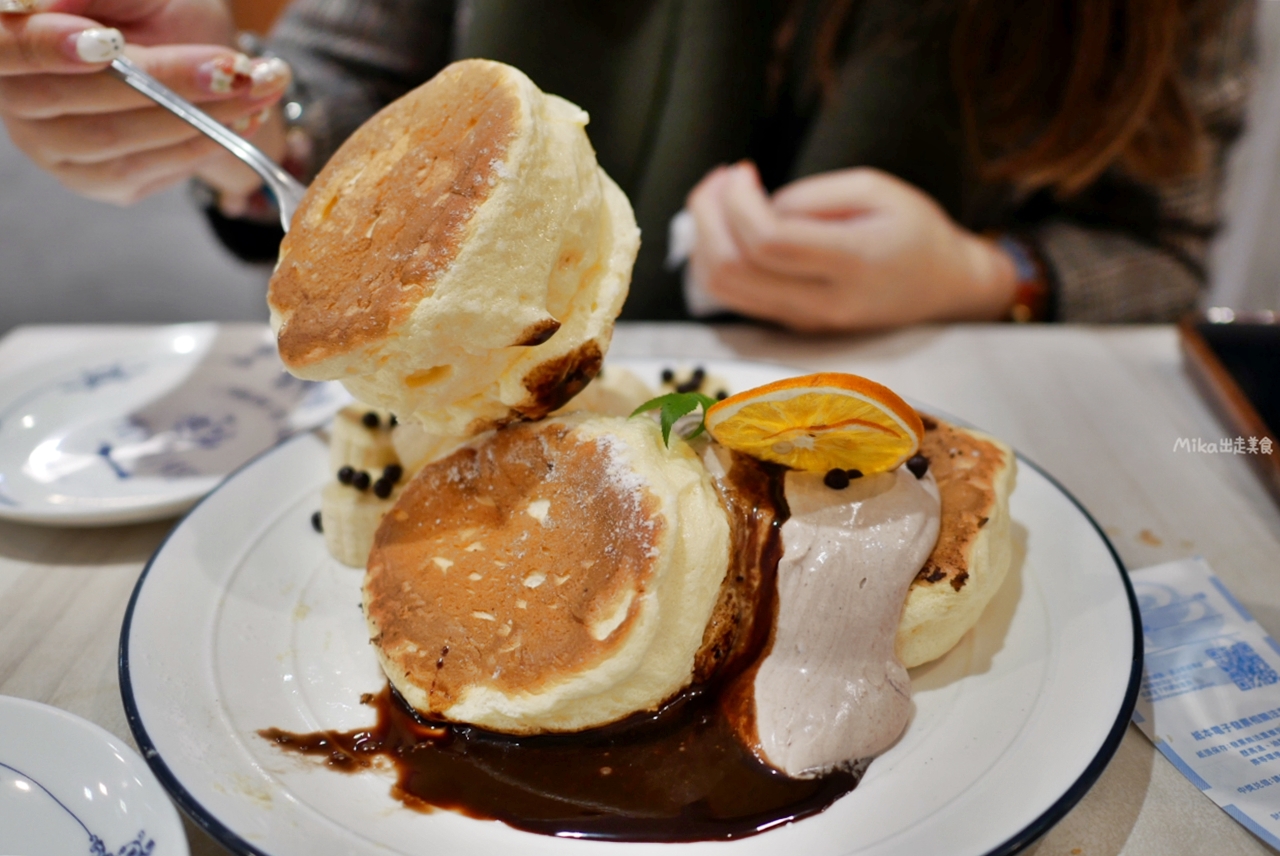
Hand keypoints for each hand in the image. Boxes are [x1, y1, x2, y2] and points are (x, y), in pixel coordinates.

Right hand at [0, 0, 288, 205]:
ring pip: (114, 138)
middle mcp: (17, 99)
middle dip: (161, 81)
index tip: (108, 42)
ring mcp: (52, 147)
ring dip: (195, 116)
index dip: (48, 46)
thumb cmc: (153, 13)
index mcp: (10, 39)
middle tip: (231, 68)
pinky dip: (201, 142)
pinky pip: (145, 168)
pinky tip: (244, 119)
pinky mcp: (95, 181)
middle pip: (71, 97)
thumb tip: (66, 5)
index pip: (10, 47)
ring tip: (256, 89)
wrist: (190, 57)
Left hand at [686, 162, 1017, 330]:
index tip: (743, 169)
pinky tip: (726, 226)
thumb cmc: (915, 230)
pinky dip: (715, 258)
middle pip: (733, 269)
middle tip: (720, 178)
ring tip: (718, 197)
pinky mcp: (792, 324)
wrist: (944, 288)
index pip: (768, 243)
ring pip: (723, 289)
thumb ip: (812, 196)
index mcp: (853, 264)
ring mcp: (804, 321)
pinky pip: (734, 296)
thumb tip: (755, 205)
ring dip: (704, 238)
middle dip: (708, 216)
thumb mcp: (877, 190)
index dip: (738, 202)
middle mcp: (823, 303)